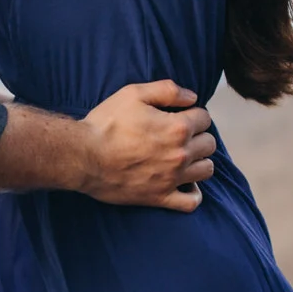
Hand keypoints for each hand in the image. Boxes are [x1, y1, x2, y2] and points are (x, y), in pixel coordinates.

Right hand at [0, 84, 214, 207]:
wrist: (83, 157)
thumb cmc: (106, 123)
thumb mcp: (133, 94)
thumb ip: (167, 90)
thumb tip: (192, 97)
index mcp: (178, 127)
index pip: (204, 118)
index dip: (193, 113)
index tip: (179, 115)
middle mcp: (181, 153)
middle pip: (209, 143)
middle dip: (198, 135)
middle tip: (179, 135)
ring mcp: (172, 178)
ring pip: (207, 170)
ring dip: (199, 161)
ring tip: (183, 156)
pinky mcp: (160, 197)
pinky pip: (191, 202)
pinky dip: (193, 193)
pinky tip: (185, 184)